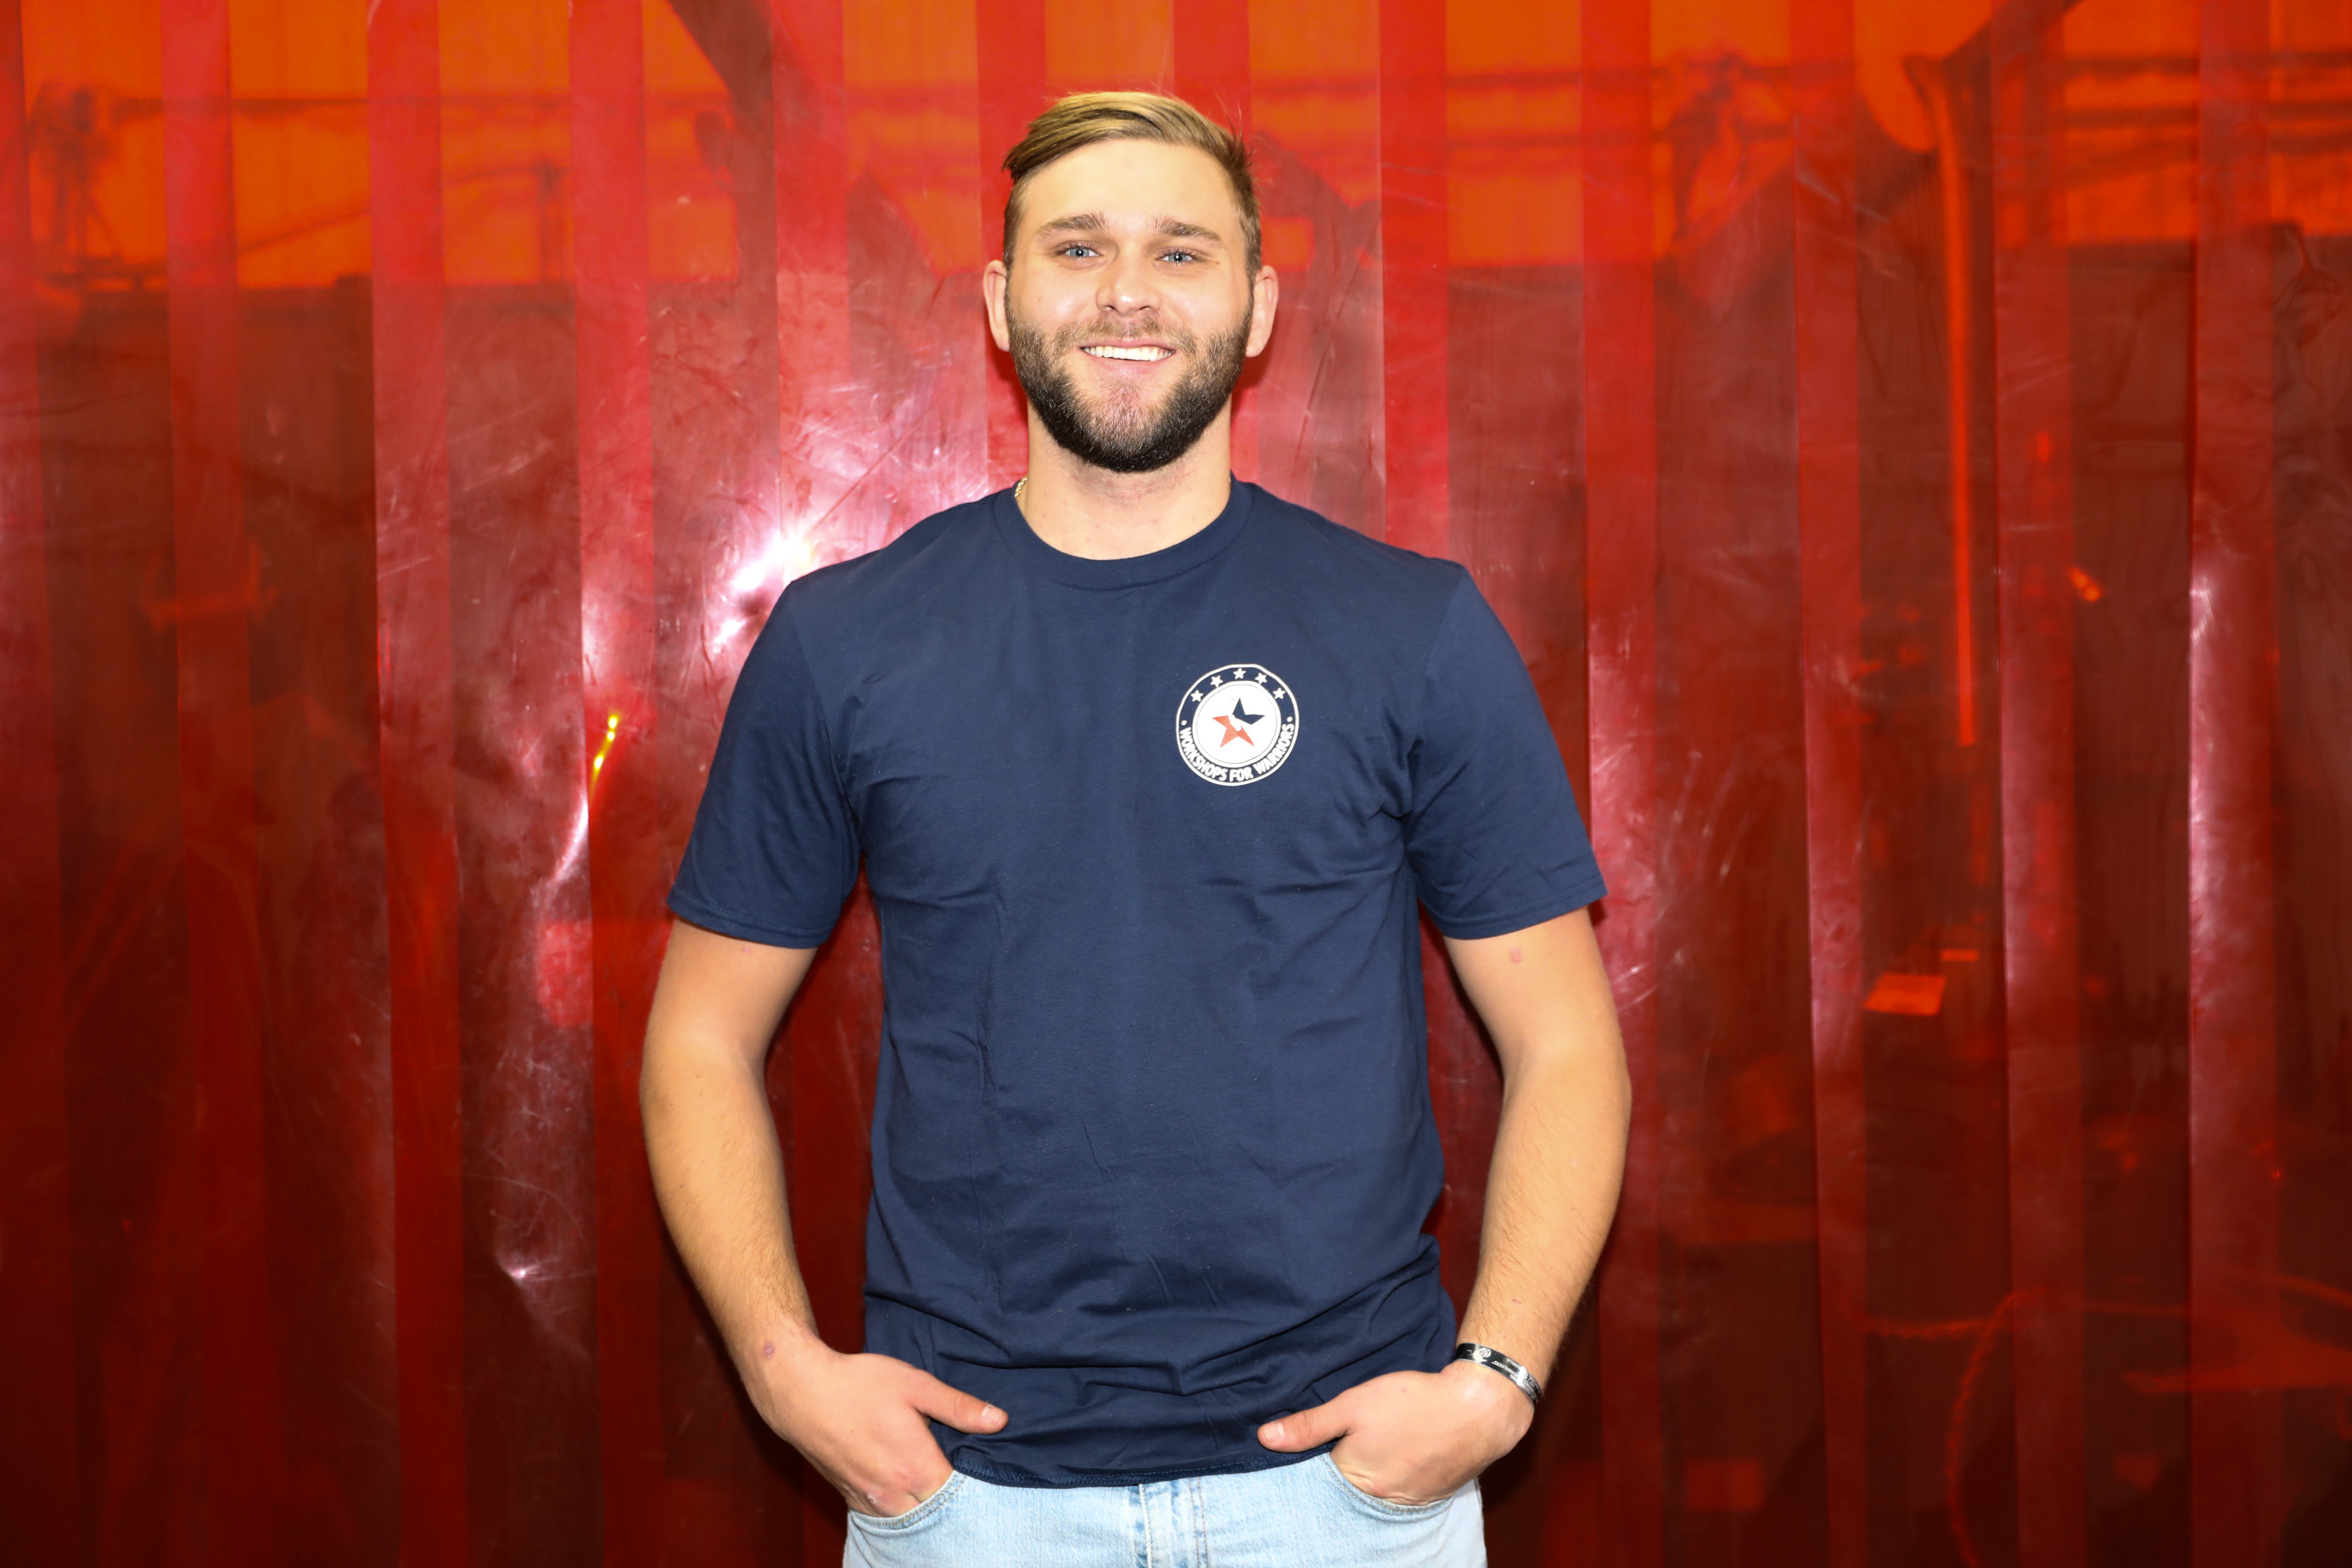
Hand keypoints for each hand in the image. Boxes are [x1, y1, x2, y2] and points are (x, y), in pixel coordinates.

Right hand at [747, 1330, 1007, 1516]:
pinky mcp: (851, 1498)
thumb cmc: (858, 1384)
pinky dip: (902, 1510)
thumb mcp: (915, 1385)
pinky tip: (910, 1493)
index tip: (987, 1474)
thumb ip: (958, 1407)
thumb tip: (1000, 1421)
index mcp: (916, 1468)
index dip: (977, 1489)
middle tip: (968, 1483)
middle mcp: (893, 1494)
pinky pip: (886, 1517)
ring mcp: (870, 1501)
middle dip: (954, 1504)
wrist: (800, 1392)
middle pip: (937, 1515)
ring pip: (910, 1521)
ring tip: (939, 1487)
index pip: (959, 1499)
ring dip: (928, 1510)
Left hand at [1255, 1362, 1532, 1505]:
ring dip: (1379, 1465)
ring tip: (1389, 1436)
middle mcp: (1382, 1499)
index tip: (1330, 1435)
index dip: (1324, 1450)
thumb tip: (1264, 1438)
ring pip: (1381, 1484)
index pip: (1323, 1473)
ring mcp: (1412, 1499)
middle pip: (1352, 1482)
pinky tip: (1409, 1446)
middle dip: (1351, 1458)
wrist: (1479, 1408)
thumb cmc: (1415, 1401)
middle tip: (1365, 1431)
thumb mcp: (1354, 1404)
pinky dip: (1403, 1470)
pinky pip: (1407, 1486)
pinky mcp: (1435, 1492)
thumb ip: (1310, 1425)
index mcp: (1357, 1479)